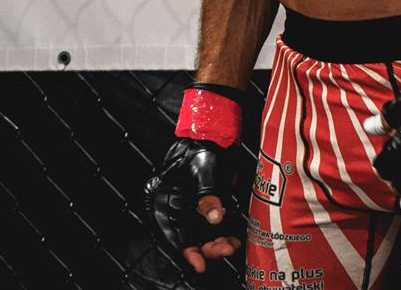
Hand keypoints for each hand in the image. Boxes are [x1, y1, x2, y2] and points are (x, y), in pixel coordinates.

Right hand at [146, 136, 241, 273]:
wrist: (212, 137)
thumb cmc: (200, 150)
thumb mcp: (204, 172)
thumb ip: (207, 196)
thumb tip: (215, 218)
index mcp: (167, 201)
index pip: (174, 234)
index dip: (187, 252)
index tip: (200, 264)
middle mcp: (177, 210)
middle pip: (190, 239)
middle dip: (209, 248)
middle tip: (226, 248)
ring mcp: (191, 210)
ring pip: (202, 237)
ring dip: (217, 244)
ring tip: (232, 244)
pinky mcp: (205, 208)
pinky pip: (212, 229)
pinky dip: (222, 235)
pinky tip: (233, 238)